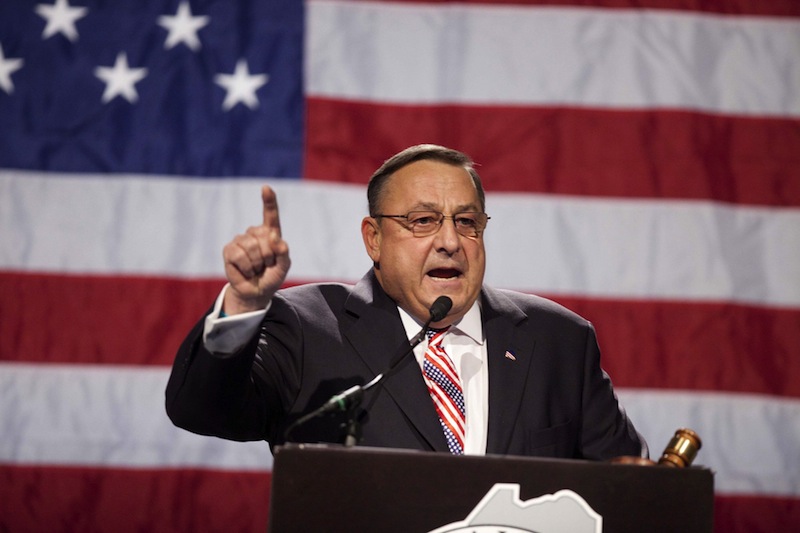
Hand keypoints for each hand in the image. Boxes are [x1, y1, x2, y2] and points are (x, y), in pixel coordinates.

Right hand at [222, 185, 290, 313]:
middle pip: (265, 236)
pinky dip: (247, 267)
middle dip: (269, 255)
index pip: (270, 214)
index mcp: (270, 233)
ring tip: (256, 269)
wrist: (257, 292)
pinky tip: (246, 271)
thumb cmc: (271, 276)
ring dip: (257, 263)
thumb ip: (283, 252)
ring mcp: (240, 240)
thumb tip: (275, 238)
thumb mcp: (284, 266)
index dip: (268, 201)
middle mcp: (254, 233)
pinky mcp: (229, 250)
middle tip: (266, 265)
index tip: (266, 188)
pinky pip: (239, 255)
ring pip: (252, 246)